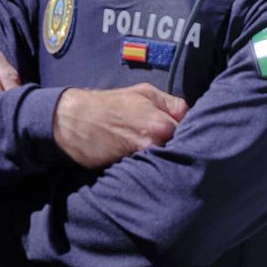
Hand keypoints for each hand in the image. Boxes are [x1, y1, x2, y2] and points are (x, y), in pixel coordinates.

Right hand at [53, 83, 189, 168]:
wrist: (74, 121)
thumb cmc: (109, 105)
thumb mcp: (144, 93)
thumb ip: (172, 103)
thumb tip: (191, 115)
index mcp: (164, 125)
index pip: (192, 135)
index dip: (190, 134)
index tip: (187, 135)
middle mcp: (156, 145)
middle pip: (181, 153)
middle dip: (180, 150)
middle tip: (175, 147)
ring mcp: (143, 162)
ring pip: (165, 164)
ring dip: (166, 161)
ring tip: (158, 155)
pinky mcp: (130, 173)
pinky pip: (149, 173)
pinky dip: (150, 170)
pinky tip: (147, 165)